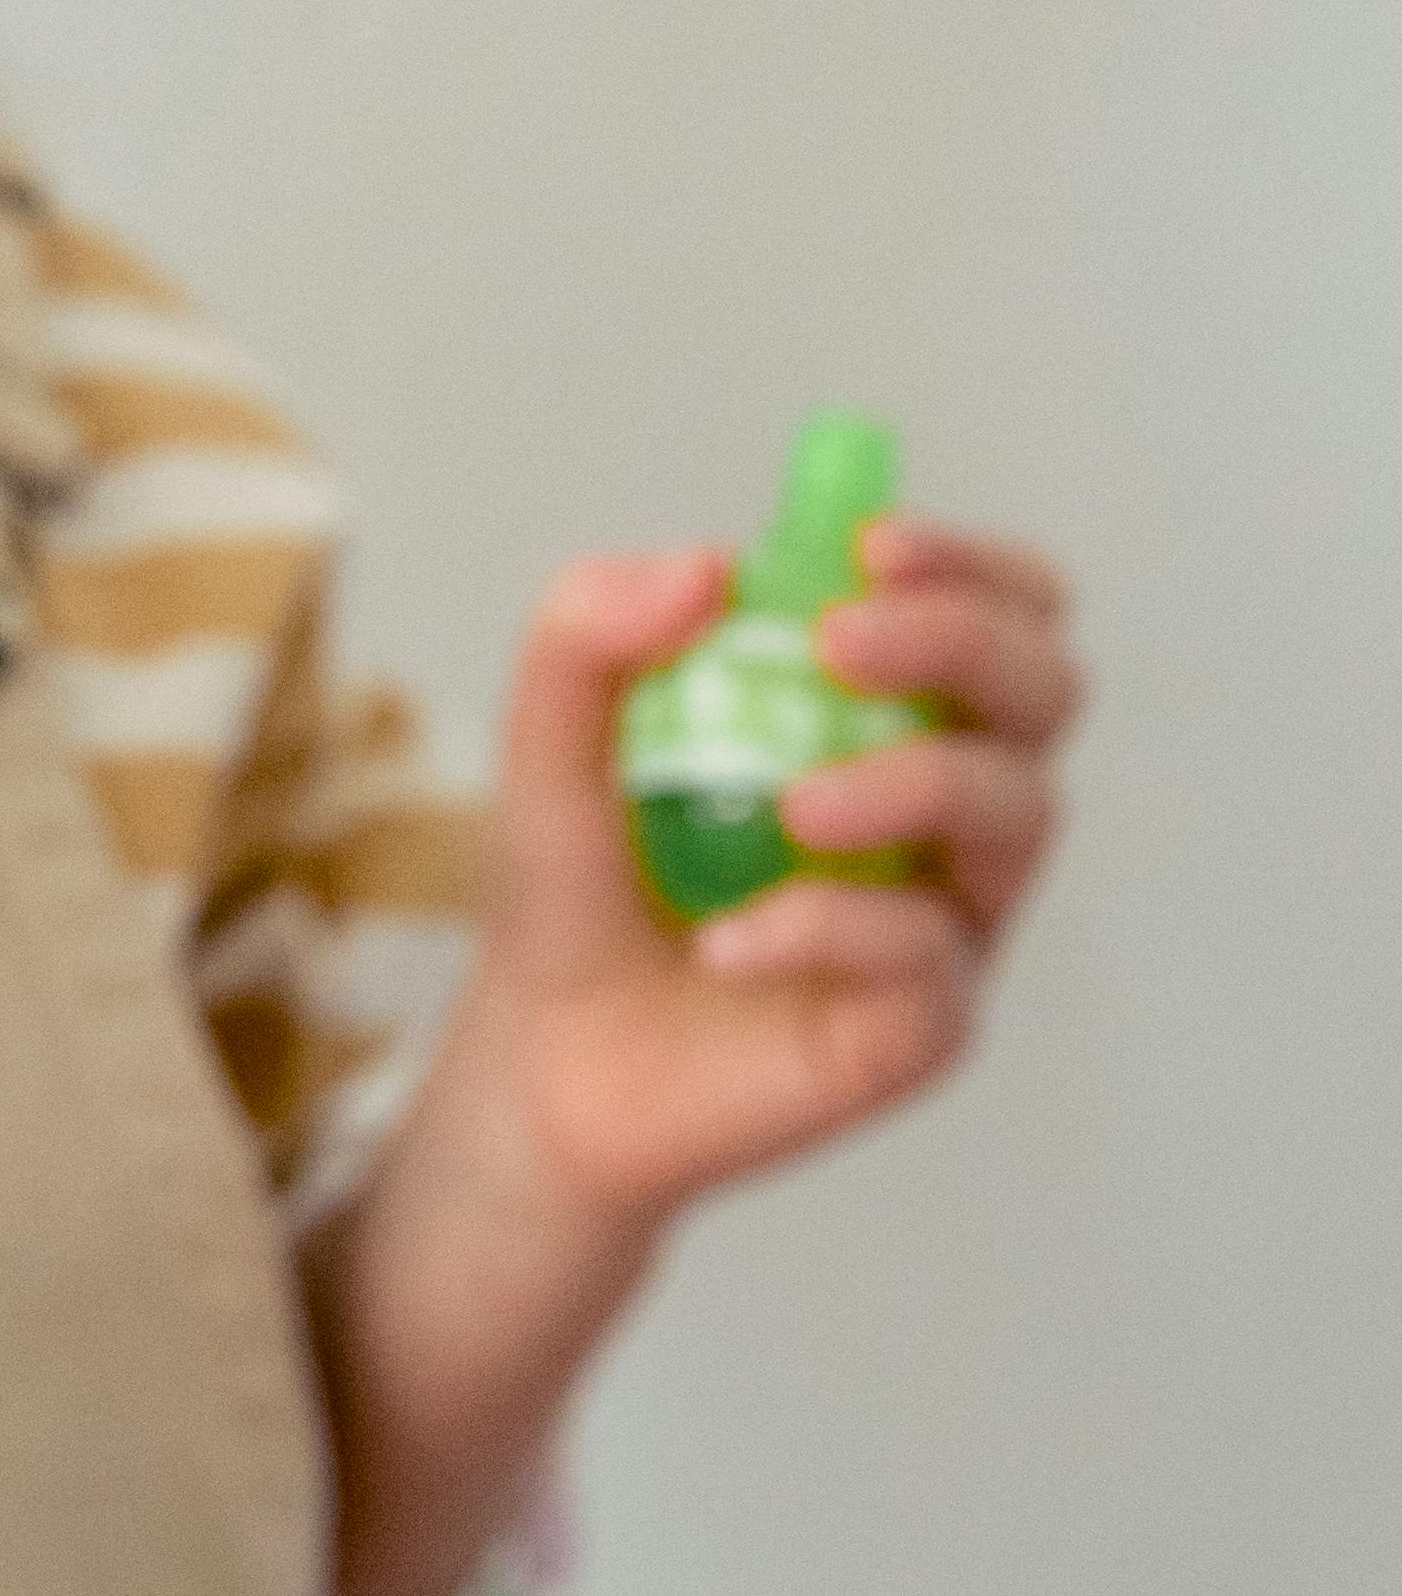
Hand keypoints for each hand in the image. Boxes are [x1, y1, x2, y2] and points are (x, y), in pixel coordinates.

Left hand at [468, 517, 1083, 1231]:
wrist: (550, 1051)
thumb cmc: (584, 879)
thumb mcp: (550, 738)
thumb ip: (588, 631)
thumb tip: (706, 566)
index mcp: (881, 706)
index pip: (997, 604)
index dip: (968, 562)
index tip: (871, 545)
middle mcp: (944, 797)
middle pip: (1045, 686)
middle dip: (961, 637)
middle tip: (836, 645)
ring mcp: (948, 910)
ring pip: (1019, 810)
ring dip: (914, 780)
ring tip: (791, 808)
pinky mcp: (929, 1020)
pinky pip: (929, 957)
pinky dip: (828, 929)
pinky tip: (727, 943)